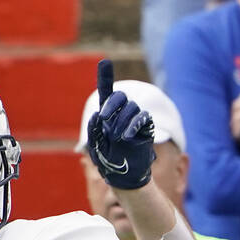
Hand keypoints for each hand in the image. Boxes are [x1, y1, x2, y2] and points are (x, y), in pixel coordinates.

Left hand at [85, 59, 154, 189]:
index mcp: (106, 116)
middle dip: (111, 105)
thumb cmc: (107, 161)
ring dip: (121, 121)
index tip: (105, 62)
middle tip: (104, 119)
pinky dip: (134, 124)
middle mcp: (120, 115)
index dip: (106, 77)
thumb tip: (97, 113)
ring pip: (131, 107)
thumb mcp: (96, 146)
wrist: (123, 176)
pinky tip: (127, 136)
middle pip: (120, 97)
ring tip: (117, 138)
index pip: (107, 93)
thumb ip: (94, 130)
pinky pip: (143, 117)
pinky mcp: (145, 128)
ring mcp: (134, 120)